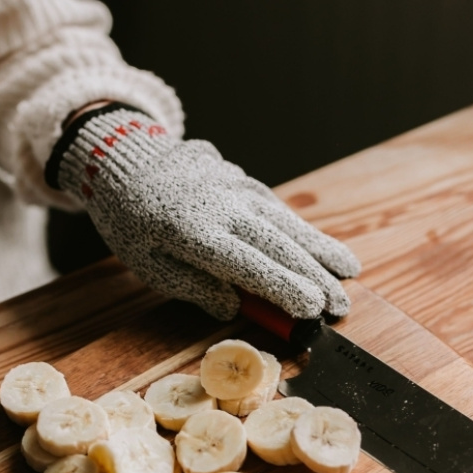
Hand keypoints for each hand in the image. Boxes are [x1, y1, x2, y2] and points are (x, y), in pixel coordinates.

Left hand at [48, 106, 359, 320]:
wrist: (122, 162)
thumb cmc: (131, 224)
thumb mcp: (147, 265)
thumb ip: (191, 286)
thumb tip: (232, 307)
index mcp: (193, 232)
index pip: (248, 264)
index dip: (283, 287)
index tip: (312, 309)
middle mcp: (221, 204)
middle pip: (276, 244)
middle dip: (314, 276)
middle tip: (341, 305)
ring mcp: (233, 185)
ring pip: (284, 219)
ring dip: (319, 247)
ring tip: (350, 270)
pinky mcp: (239, 176)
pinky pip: (274, 204)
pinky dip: (299, 226)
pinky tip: (319, 245)